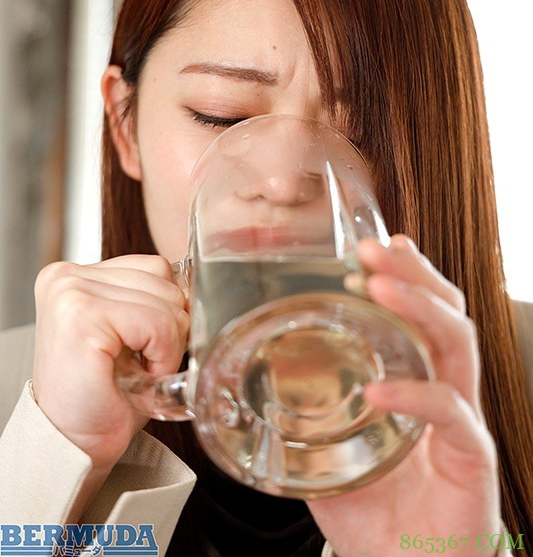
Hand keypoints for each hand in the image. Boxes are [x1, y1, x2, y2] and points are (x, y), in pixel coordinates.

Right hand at [32, 255, 188, 472]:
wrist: (76, 446)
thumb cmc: (105, 394)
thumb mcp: (132, 332)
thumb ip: (153, 298)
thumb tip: (197, 284)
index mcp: (75, 274)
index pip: (155, 267)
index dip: (166, 309)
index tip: (143, 345)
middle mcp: (68, 277)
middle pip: (164, 278)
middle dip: (169, 326)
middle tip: (141, 362)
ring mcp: (72, 292)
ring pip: (167, 300)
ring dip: (167, 343)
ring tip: (137, 369)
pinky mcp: (83, 316)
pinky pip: (159, 323)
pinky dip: (163, 354)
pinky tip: (140, 374)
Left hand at [308, 235, 499, 556]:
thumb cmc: (375, 518)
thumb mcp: (331, 454)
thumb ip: (308, 417)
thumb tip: (260, 380)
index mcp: (420, 384)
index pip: (424, 315)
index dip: (408, 275)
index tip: (379, 243)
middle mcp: (447, 393)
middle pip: (447, 314)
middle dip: (413, 274)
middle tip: (374, 249)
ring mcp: (462, 423)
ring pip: (457, 346)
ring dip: (418, 309)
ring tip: (380, 287)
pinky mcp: (471, 459)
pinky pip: (451, 414)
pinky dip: (414, 395)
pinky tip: (379, 390)